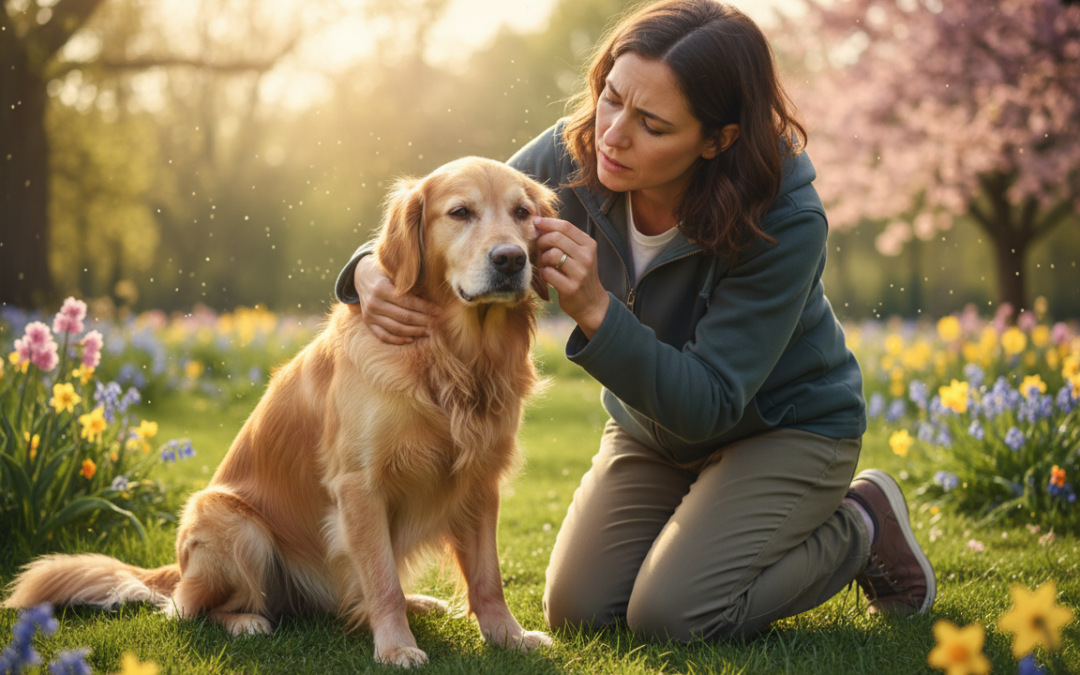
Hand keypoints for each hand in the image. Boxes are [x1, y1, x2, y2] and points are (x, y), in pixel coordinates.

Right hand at [354, 255, 438, 344]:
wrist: (361, 276)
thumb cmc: (384, 271)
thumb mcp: (394, 270)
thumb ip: (408, 280)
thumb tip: (431, 290)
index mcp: (382, 288)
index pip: (408, 302)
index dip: (425, 308)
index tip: (438, 311)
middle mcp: (374, 303)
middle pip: (404, 316)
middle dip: (423, 321)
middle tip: (436, 323)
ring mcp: (369, 315)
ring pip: (395, 328)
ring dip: (414, 332)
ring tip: (428, 332)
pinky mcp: (368, 323)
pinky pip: (383, 336)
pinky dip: (397, 339)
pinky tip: (411, 339)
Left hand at [535, 217, 609, 338]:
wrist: (591, 303)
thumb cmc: (579, 274)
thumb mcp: (579, 254)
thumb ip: (563, 239)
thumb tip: (538, 224)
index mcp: (589, 245)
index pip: (566, 226)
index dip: (547, 223)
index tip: (535, 222)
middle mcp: (587, 257)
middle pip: (556, 238)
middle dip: (542, 241)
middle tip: (540, 248)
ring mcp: (580, 273)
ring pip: (551, 254)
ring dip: (543, 258)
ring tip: (547, 264)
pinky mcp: (570, 288)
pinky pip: (548, 273)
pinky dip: (544, 273)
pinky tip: (549, 276)